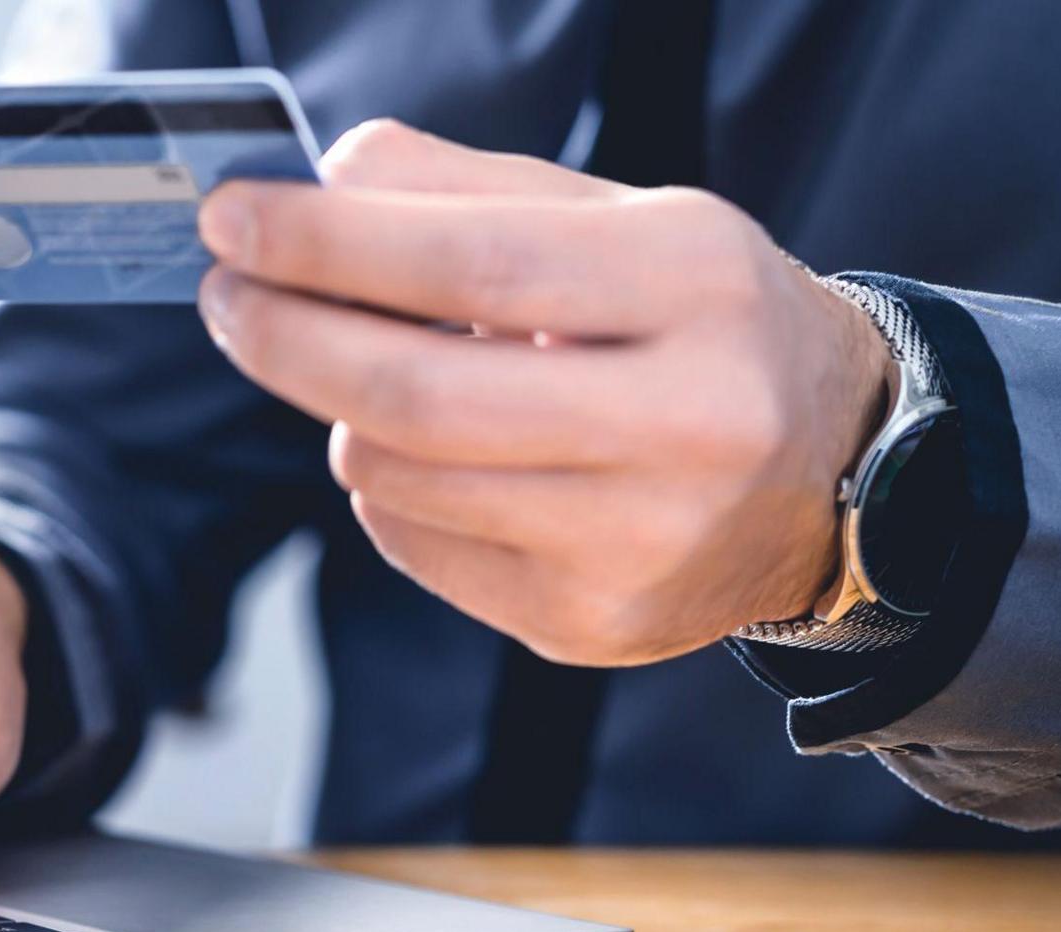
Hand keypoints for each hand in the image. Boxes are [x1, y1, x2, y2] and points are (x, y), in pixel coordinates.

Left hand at [196, 119, 892, 665]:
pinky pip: (413, 547)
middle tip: (226, 297)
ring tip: (373, 372)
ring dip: (342, 413)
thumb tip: (324, 179)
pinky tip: (434, 455)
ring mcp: (638, 544)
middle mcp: (685, 425)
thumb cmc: (700, 326)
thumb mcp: (621, 221)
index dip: (327, 244)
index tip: (231, 218)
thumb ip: (470, 189)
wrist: (834, 473)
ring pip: (395, 477)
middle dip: (286, 338)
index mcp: (695, 289)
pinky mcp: (588, 624)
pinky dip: (386, 488)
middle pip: (416, 394)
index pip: (471, 264)